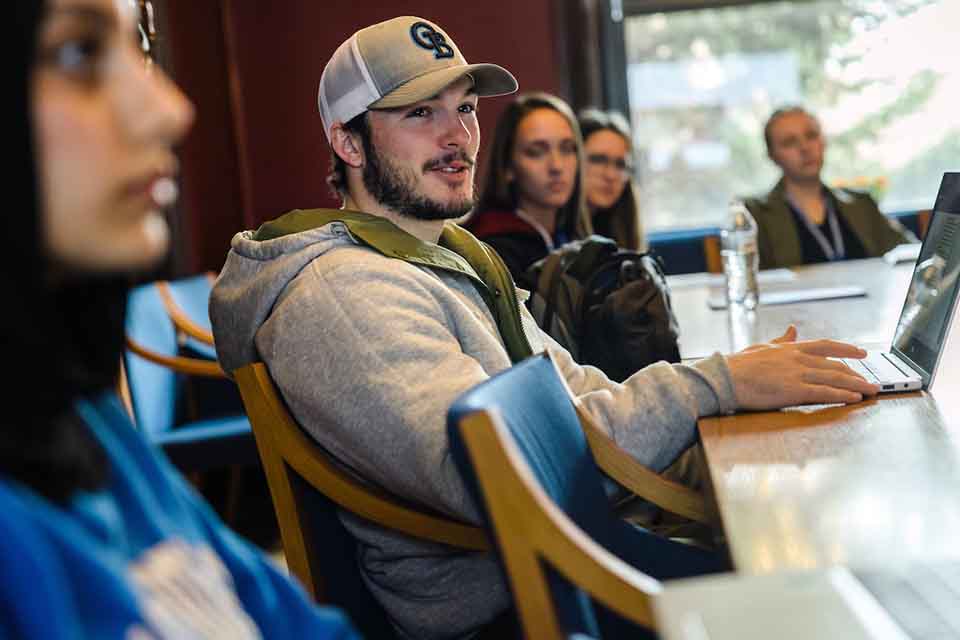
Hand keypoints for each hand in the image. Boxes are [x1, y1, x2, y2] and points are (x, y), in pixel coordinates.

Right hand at [725, 326, 878, 409]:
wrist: (726, 377)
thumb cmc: (739, 365)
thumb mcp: (762, 347)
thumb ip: (781, 340)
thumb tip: (792, 329)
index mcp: (791, 348)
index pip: (826, 345)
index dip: (847, 348)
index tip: (862, 352)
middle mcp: (798, 359)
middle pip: (836, 364)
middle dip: (857, 373)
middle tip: (871, 380)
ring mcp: (797, 374)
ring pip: (835, 378)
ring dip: (857, 385)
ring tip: (872, 390)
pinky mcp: (794, 390)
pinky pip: (825, 392)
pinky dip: (842, 394)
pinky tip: (855, 398)